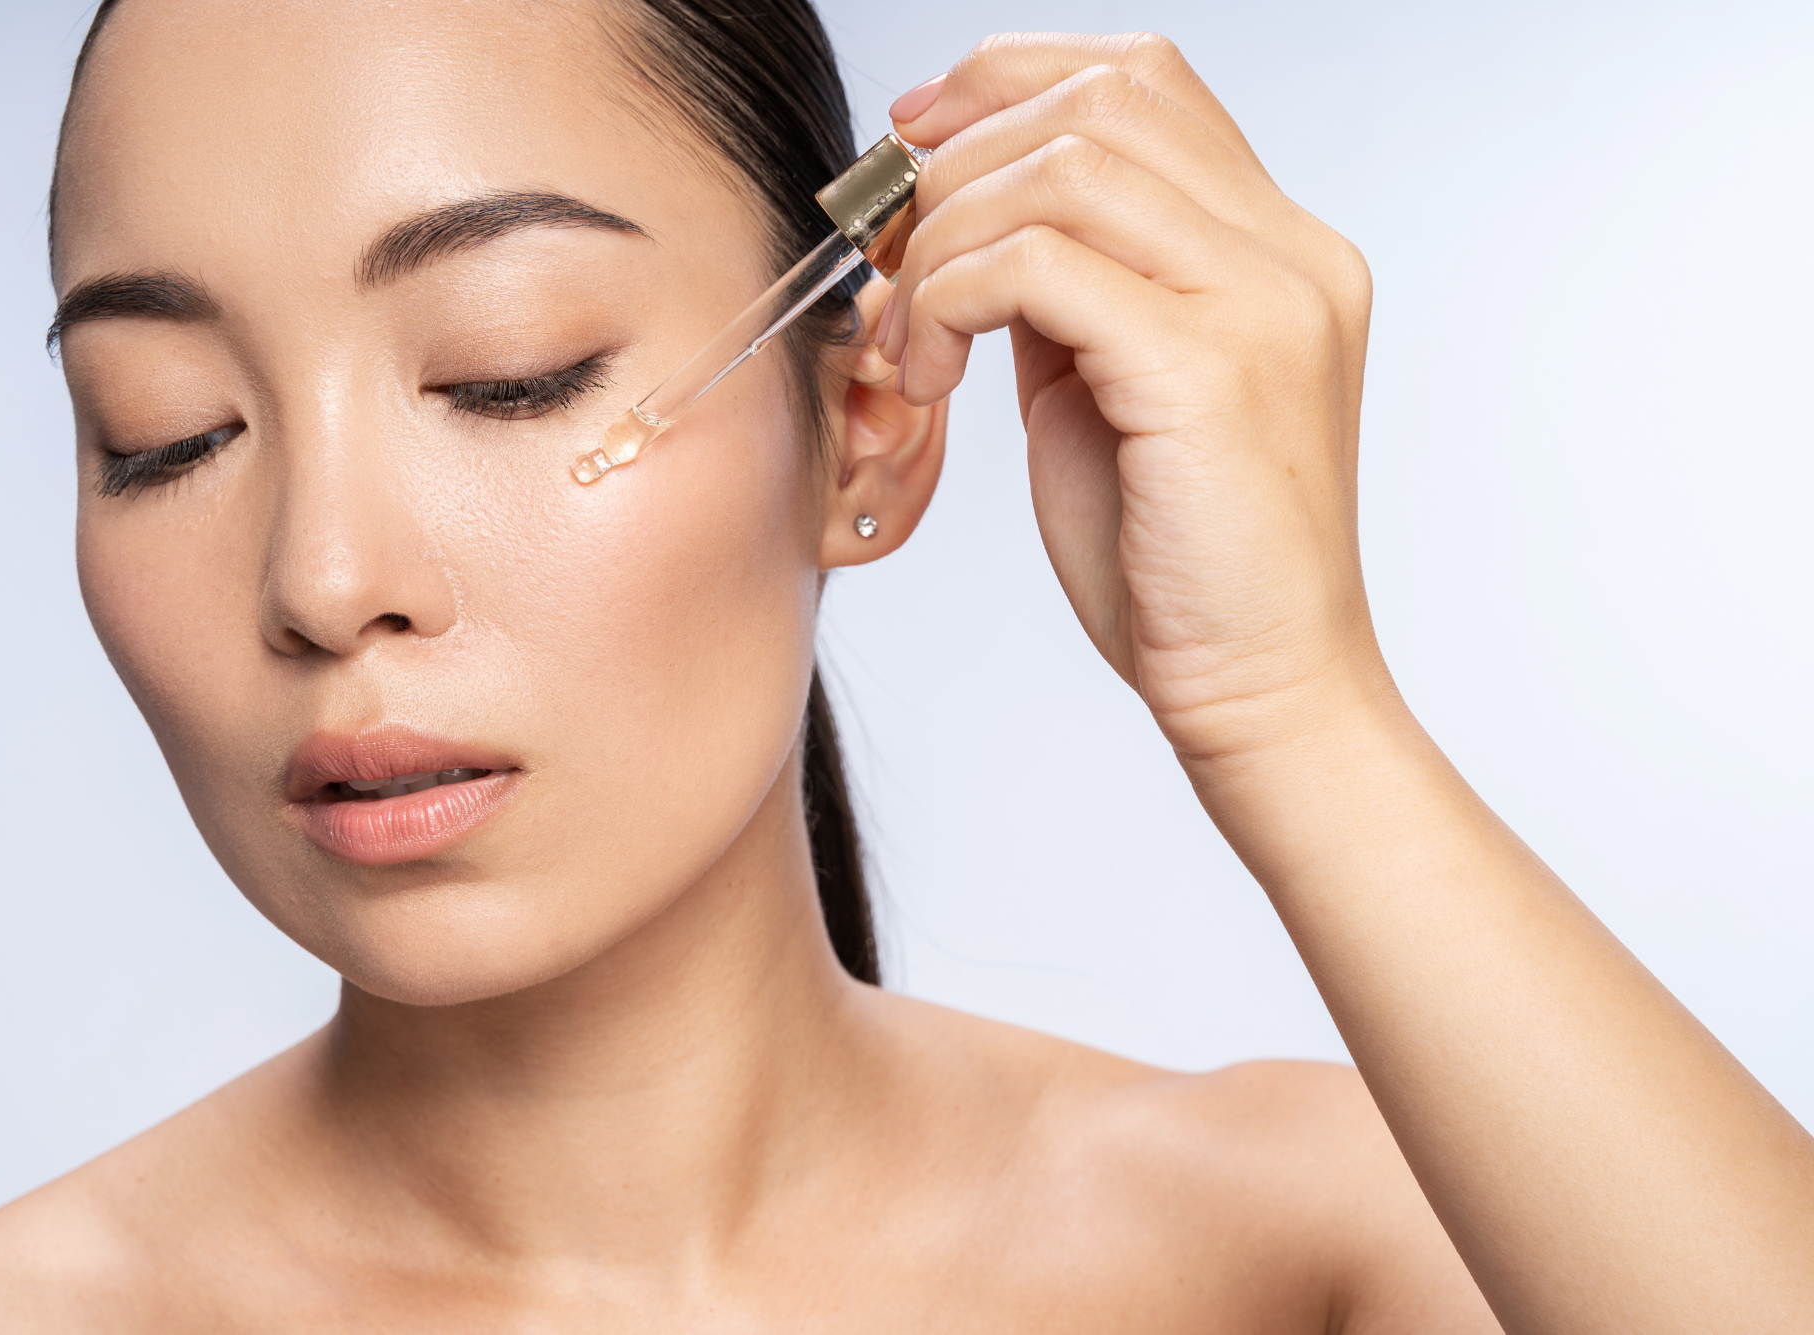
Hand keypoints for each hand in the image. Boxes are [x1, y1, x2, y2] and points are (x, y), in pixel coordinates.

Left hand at [882, 33, 1383, 763]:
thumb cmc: (1179, 563)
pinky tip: (931, 374)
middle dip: (955, 154)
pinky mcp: (1208, 368)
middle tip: (882, 247)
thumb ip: (1068, 292)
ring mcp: (1262, 303)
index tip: (909, 139)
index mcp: (1279, 248)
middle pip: (1099, 95)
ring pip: (1061, 165)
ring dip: (943, 238)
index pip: (1143, 78)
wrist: (1264, 690)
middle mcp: (1290, 254)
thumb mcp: (1110, 393)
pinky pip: (1039, 264)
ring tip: (908, 336)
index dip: (1005, 78)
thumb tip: (962, 219)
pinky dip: (950, 301)